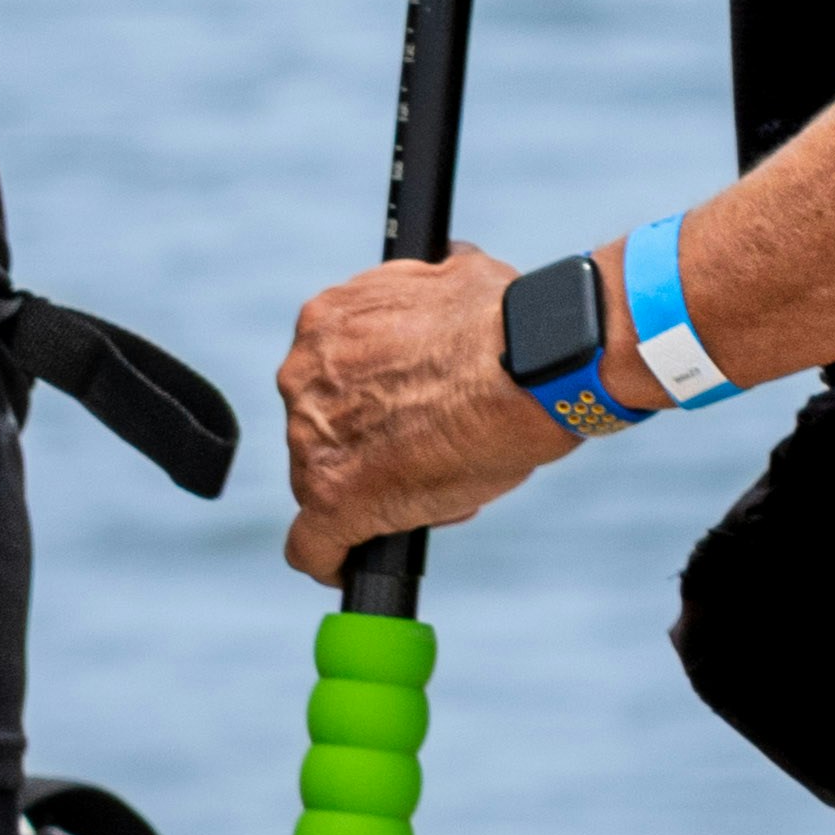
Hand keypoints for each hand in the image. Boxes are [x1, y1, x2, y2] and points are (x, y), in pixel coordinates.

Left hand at [275, 244, 575, 576]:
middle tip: (437, 445)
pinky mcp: (334, 501)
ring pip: (328, 480)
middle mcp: (302, 381)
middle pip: (324, 429)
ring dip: (378, 490)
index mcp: (325, 325)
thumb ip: (429, 285)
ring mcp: (312, 443)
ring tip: (448, 482)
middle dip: (376, 441)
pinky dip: (330, 560)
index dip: (373, 395)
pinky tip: (348, 567)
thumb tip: (444, 267)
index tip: (409, 404)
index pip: (331, 374)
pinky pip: (311, 546)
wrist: (532, 364)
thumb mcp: (457, 275)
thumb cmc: (510, 322)